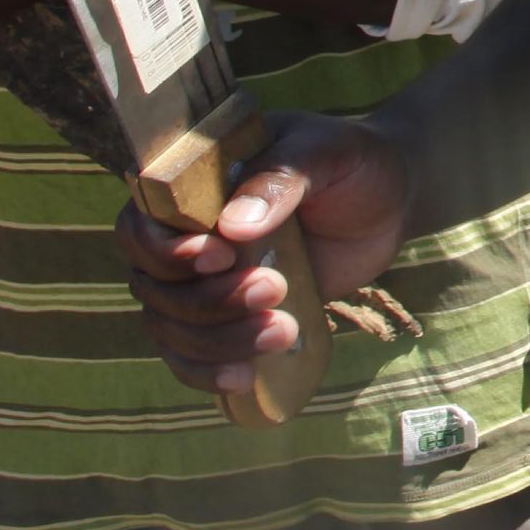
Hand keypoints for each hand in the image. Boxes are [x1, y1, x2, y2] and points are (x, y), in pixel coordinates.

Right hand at [118, 112, 412, 395]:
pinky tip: (244, 377)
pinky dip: (209, 372)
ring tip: (282, 331)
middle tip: (275, 288)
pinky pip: (194, 356)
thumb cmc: (349, 162)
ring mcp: (205, 282)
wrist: (389, 200)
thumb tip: (234, 228)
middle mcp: (185, 237)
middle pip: (156, 288)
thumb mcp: (323, 152)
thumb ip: (279, 180)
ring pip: (173, 328)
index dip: (168, 250)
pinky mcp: (231, 316)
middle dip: (210, 300)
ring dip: (218, 340)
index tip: (221, 255)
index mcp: (191, 186)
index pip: (140, 226)